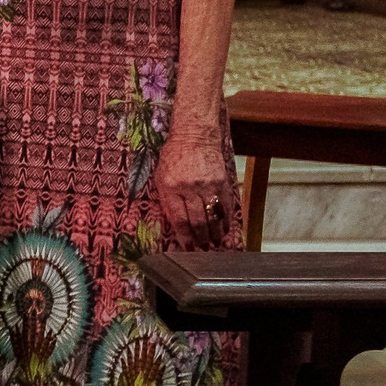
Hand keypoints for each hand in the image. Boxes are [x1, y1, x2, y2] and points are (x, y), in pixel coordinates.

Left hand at [153, 127, 238, 249]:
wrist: (195, 137)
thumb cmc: (173, 158)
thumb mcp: (161, 177)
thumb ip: (167, 200)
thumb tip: (176, 225)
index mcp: (171, 187)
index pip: (179, 219)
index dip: (184, 236)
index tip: (187, 246)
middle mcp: (190, 187)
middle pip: (198, 220)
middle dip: (200, 238)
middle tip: (202, 248)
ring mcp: (208, 185)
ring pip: (213, 216)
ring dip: (214, 233)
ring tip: (213, 242)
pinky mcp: (222, 182)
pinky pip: (225, 207)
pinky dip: (225, 220)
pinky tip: (223, 229)